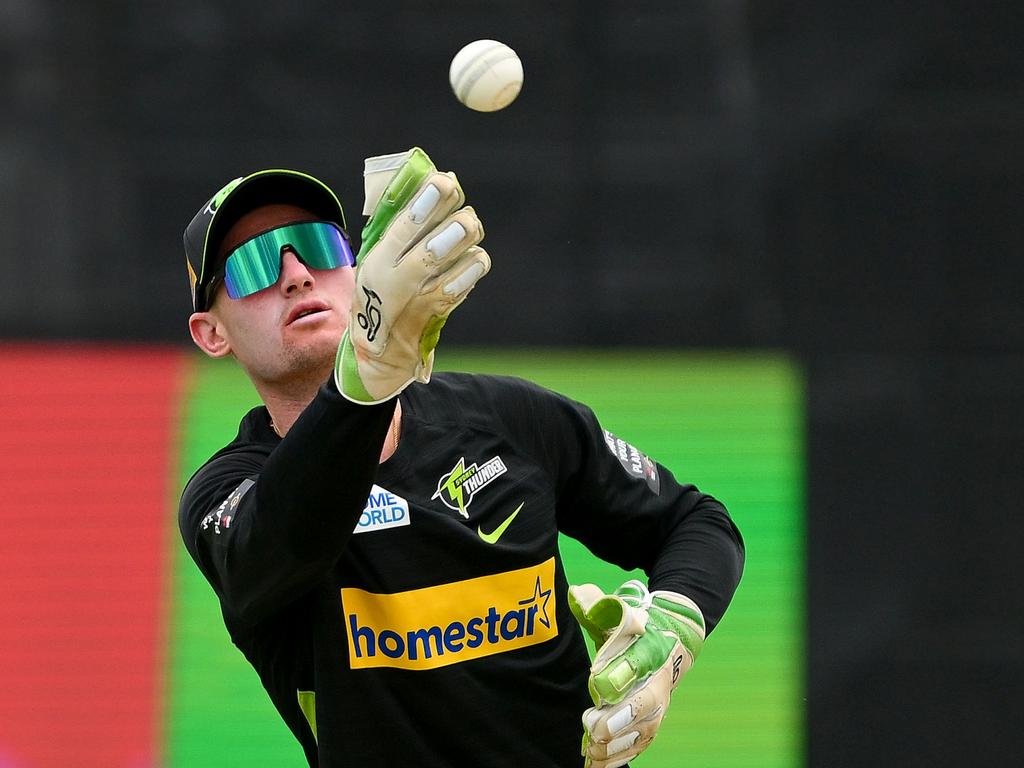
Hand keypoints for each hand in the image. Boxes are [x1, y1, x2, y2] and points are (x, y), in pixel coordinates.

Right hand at [335, 147, 489, 402]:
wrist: (378, 352)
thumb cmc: (379, 292)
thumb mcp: (375, 260)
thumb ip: (398, 226)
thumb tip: (431, 181)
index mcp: (378, 259)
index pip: (403, 227)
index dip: (426, 203)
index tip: (445, 181)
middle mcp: (396, 280)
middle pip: (432, 249)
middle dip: (455, 227)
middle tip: (466, 214)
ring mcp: (418, 299)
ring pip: (453, 267)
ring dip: (467, 246)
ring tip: (470, 231)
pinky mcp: (437, 314)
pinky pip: (463, 285)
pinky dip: (471, 268)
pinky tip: (472, 259)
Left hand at [568, 580, 705, 767]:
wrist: (670, 643)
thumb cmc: (637, 628)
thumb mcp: (620, 612)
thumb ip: (598, 606)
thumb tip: (578, 594)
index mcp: (652, 655)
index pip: (641, 670)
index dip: (622, 683)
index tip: (597, 689)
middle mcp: (659, 686)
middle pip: (644, 712)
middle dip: (617, 724)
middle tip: (591, 728)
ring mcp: (657, 708)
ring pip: (641, 734)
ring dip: (616, 746)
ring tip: (591, 751)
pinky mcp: (650, 725)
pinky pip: (638, 746)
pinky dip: (618, 758)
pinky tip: (596, 764)